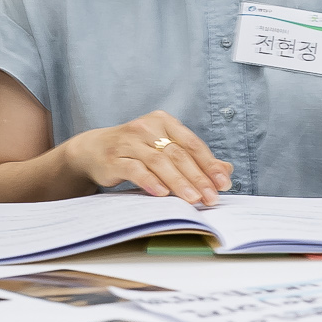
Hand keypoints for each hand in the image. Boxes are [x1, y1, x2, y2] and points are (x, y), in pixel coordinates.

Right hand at [61, 111, 231, 206]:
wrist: (94, 149)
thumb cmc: (136, 150)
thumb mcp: (165, 149)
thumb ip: (194, 159)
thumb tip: (226, 170)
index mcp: (164, 121)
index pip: (192, 143)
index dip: (210, 164)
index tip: (224, 183)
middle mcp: (147, 127)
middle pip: (178, 154)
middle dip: (198, 178)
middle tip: (212, 197)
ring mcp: (129, 141)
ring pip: (159, 162)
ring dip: (179, 183)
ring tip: (193, 200)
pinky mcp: (114, 157)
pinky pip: (136, 169)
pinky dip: (150, 182)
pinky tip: (162, 194)